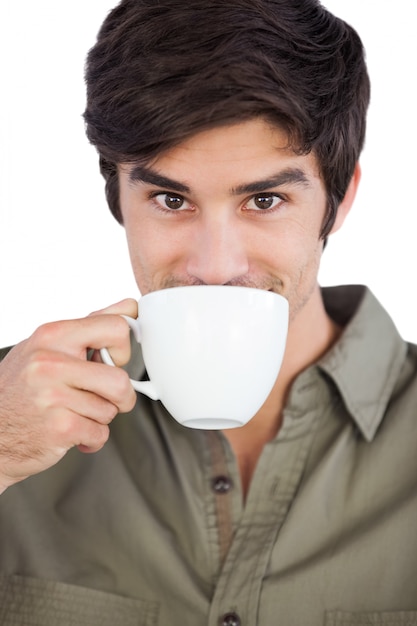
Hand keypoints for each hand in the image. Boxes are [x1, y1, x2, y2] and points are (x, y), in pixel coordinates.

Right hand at [0, 299, 137, 492]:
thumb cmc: (23, 387)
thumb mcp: (48, 346)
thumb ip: (91, 326)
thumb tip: (130, 308)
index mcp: (52, 335)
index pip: (116, 327)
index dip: (123, 348)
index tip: (113, 360)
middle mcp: (50, 363)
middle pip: (120, 380)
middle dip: (121, 395)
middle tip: (106, 397)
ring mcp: (53, 396)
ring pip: (112, 409)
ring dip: (100, 417)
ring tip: (75, 412)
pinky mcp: (59, 428)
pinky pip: (101, 433)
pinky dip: (92, 438)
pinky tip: (71, 431)